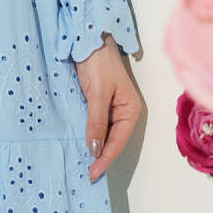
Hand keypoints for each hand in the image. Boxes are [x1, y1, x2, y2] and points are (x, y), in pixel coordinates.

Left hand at [74, 32, 142, 181]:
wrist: (89, 38)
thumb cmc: (98, 62)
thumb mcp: (97, 93)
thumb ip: (96, 121)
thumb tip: (95, 149)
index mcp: (130, 110)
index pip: (118, 142)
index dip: (106, 158)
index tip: (93, 173)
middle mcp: (124, 112)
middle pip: (113, 141)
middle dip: (102, 157)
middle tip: (88, 174)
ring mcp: (112, 108)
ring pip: (105, 134)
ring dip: (96, 149)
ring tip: (85, 165)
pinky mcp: (99, 102)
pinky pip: (96, 124)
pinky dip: (91, 136)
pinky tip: (82, 145)